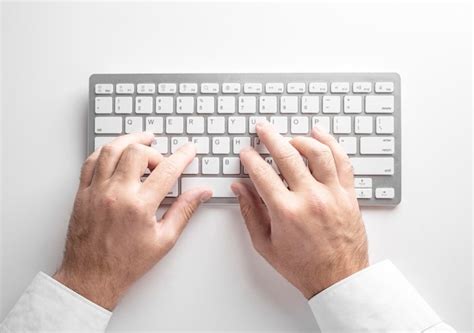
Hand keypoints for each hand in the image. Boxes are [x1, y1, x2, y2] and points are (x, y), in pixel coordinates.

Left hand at [54, 133, 211, 309]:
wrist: (91, 277)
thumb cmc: (126, 263)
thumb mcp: (164, 240)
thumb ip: (184, 211)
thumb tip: (201, 193)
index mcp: (139, 206)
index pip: (167, 170)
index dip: (182, 156)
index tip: (189, 150)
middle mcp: (116, 194)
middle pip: (137, 152)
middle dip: (155, 151)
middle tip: (162, 161)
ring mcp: (96, 191)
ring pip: (112, 150)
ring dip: (129, 141)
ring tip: (142, 141)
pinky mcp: (82, 193)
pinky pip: (91, 161)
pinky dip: (106, 151)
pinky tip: (115, 152)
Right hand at [232, 122, 367, 298]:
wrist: (339, 279)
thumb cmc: (302, 266)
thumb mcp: (265, 244)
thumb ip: (250, 213)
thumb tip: (239, 188)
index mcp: (286, 211)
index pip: (262, 173)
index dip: (250, 159)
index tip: (246, 153)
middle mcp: (310, 198)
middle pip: (287, 154)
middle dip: (270, 137)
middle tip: (262, 128)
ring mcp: (332, 194)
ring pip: (317, 152)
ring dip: (300, 139)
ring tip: (289, 137)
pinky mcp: (348, 194)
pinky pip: (342, 161)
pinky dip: (331, 143)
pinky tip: (320, 135)